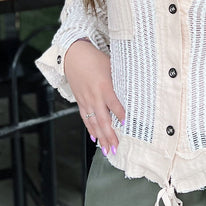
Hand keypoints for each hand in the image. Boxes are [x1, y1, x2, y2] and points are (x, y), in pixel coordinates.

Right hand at [64, 39, 124, 155]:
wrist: (73, 56)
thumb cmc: (94, 59)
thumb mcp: (111, 67)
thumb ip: (120, 81)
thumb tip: (133, 92)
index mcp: (104, 86)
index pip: (115, 106)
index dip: (122, 117)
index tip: (129, 127)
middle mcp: (94, 96)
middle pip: (103, 120)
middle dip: (110, 136)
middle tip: (117, 148)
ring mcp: (86, 101)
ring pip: (94, 123)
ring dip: (101, 138)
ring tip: (107, 150)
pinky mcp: (80, 102)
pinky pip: (85, 119)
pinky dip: (90, 129)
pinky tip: (95, 138)